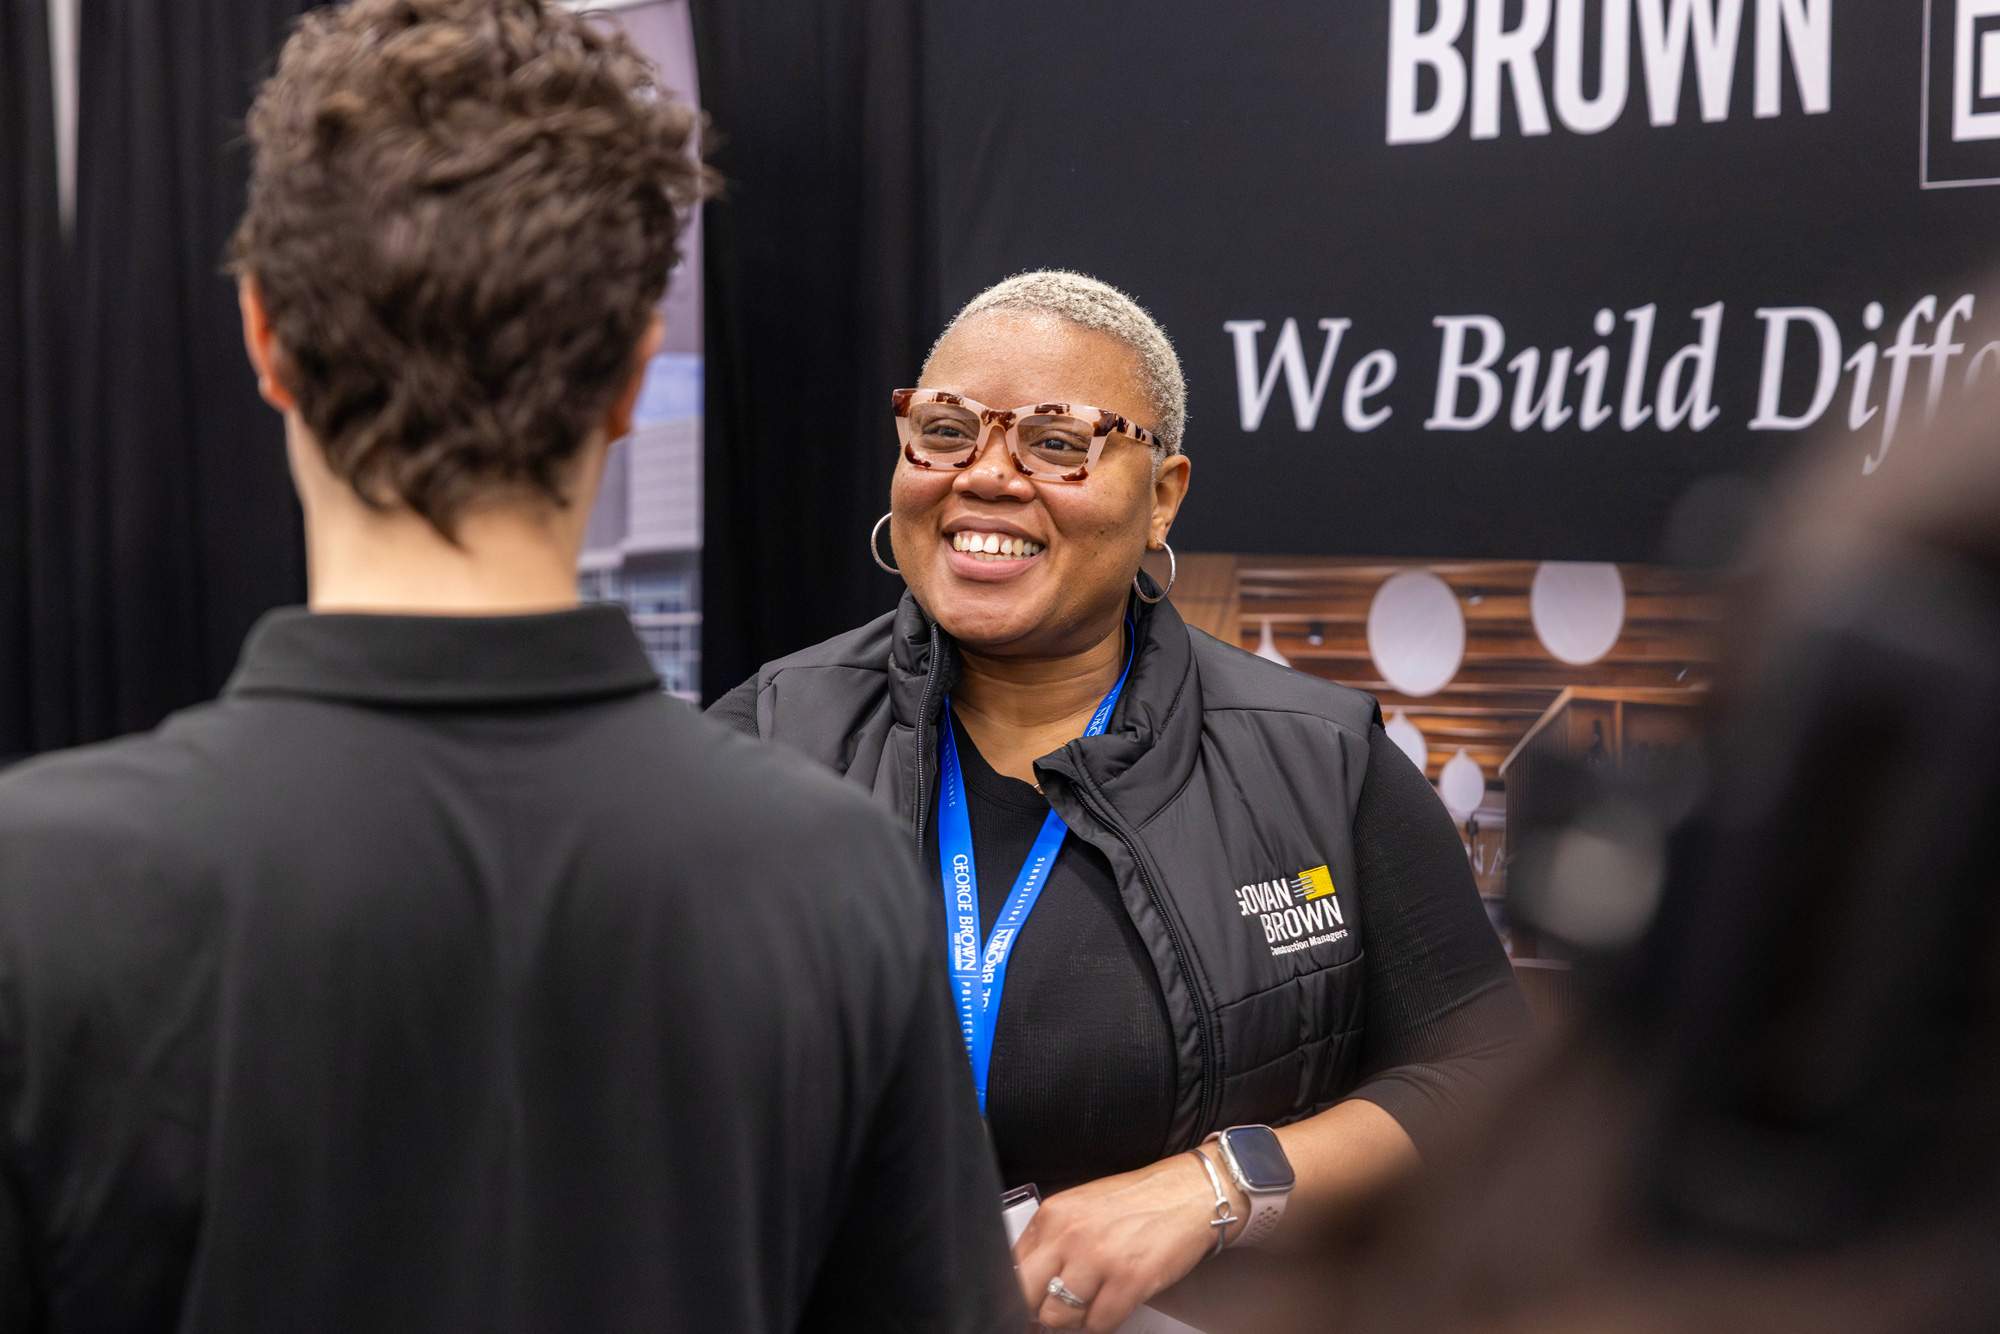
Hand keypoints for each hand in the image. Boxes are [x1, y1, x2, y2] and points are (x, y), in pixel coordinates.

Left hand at [1012, 1149, 1245, 1331]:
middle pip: (1029, 1296)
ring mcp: (1099, 1258)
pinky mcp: (1130, 1280)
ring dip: (1075, 1319)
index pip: (1014, 1266)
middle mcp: (1071, 1234)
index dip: (1023, 1291)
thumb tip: (1030, 1281)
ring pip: (1060, 1317)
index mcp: (1054, 1213)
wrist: (1191, 1194)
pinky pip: (1099, 1325)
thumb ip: (1053, 1240)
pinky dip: (1103, 1323)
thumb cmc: (1140, 1201)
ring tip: (1091, 1304)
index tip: (1033, 1300)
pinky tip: (1113, 1305)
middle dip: (1041, 1309)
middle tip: (1058, 1309)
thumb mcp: (1082, 1208)